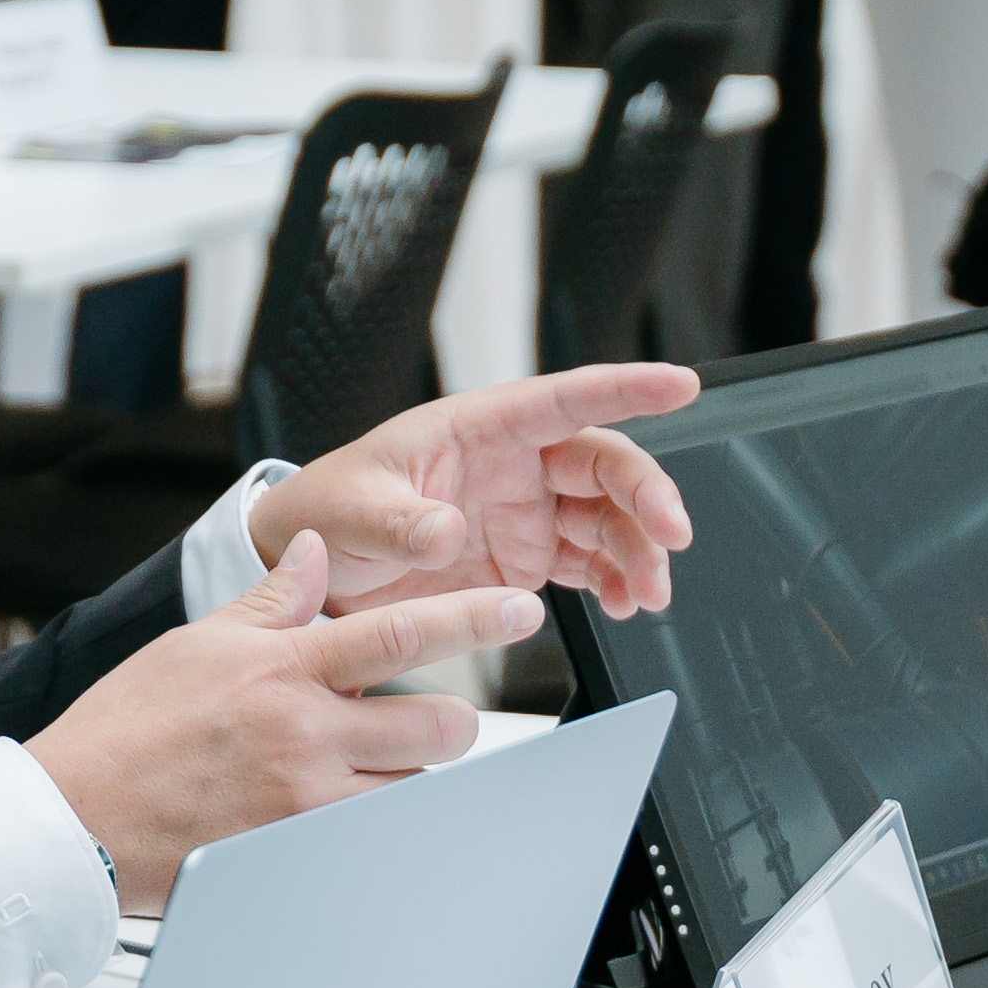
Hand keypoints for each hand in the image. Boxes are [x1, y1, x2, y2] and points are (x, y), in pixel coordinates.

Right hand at [28, 533, 550, 912]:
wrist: (74, 816)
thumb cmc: (126, 727)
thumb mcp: (198, 641)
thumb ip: (273, 599)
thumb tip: (317, 550)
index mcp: (284, 668)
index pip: (403, 631)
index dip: (475, 617)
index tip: (522, 608)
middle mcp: (304, 734)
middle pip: (435, 726)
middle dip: (448, 721)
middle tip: (422, 718)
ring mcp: (304, 801)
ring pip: (410, 786)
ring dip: (403, 772)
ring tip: (356, 764)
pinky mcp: (296, 854)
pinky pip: (371, 836)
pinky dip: (374, 820)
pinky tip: (346, 810)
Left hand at [246, 362, 696, 612]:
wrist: (307, 576)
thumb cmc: (323, 516)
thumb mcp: (350, 513)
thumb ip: (398, 522)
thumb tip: (444, 531)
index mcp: (476, 429)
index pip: (563, 398)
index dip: (625, 387)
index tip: (681, 384)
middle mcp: (511, 465)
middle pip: (603, 464)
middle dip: (647, 496)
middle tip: (671, 536)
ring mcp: (523, 513)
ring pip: (607, 518)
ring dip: (639, 550)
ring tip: (648, 592)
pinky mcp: (524, 560)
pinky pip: (588, 563)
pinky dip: (615, 582)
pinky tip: (624, 603)